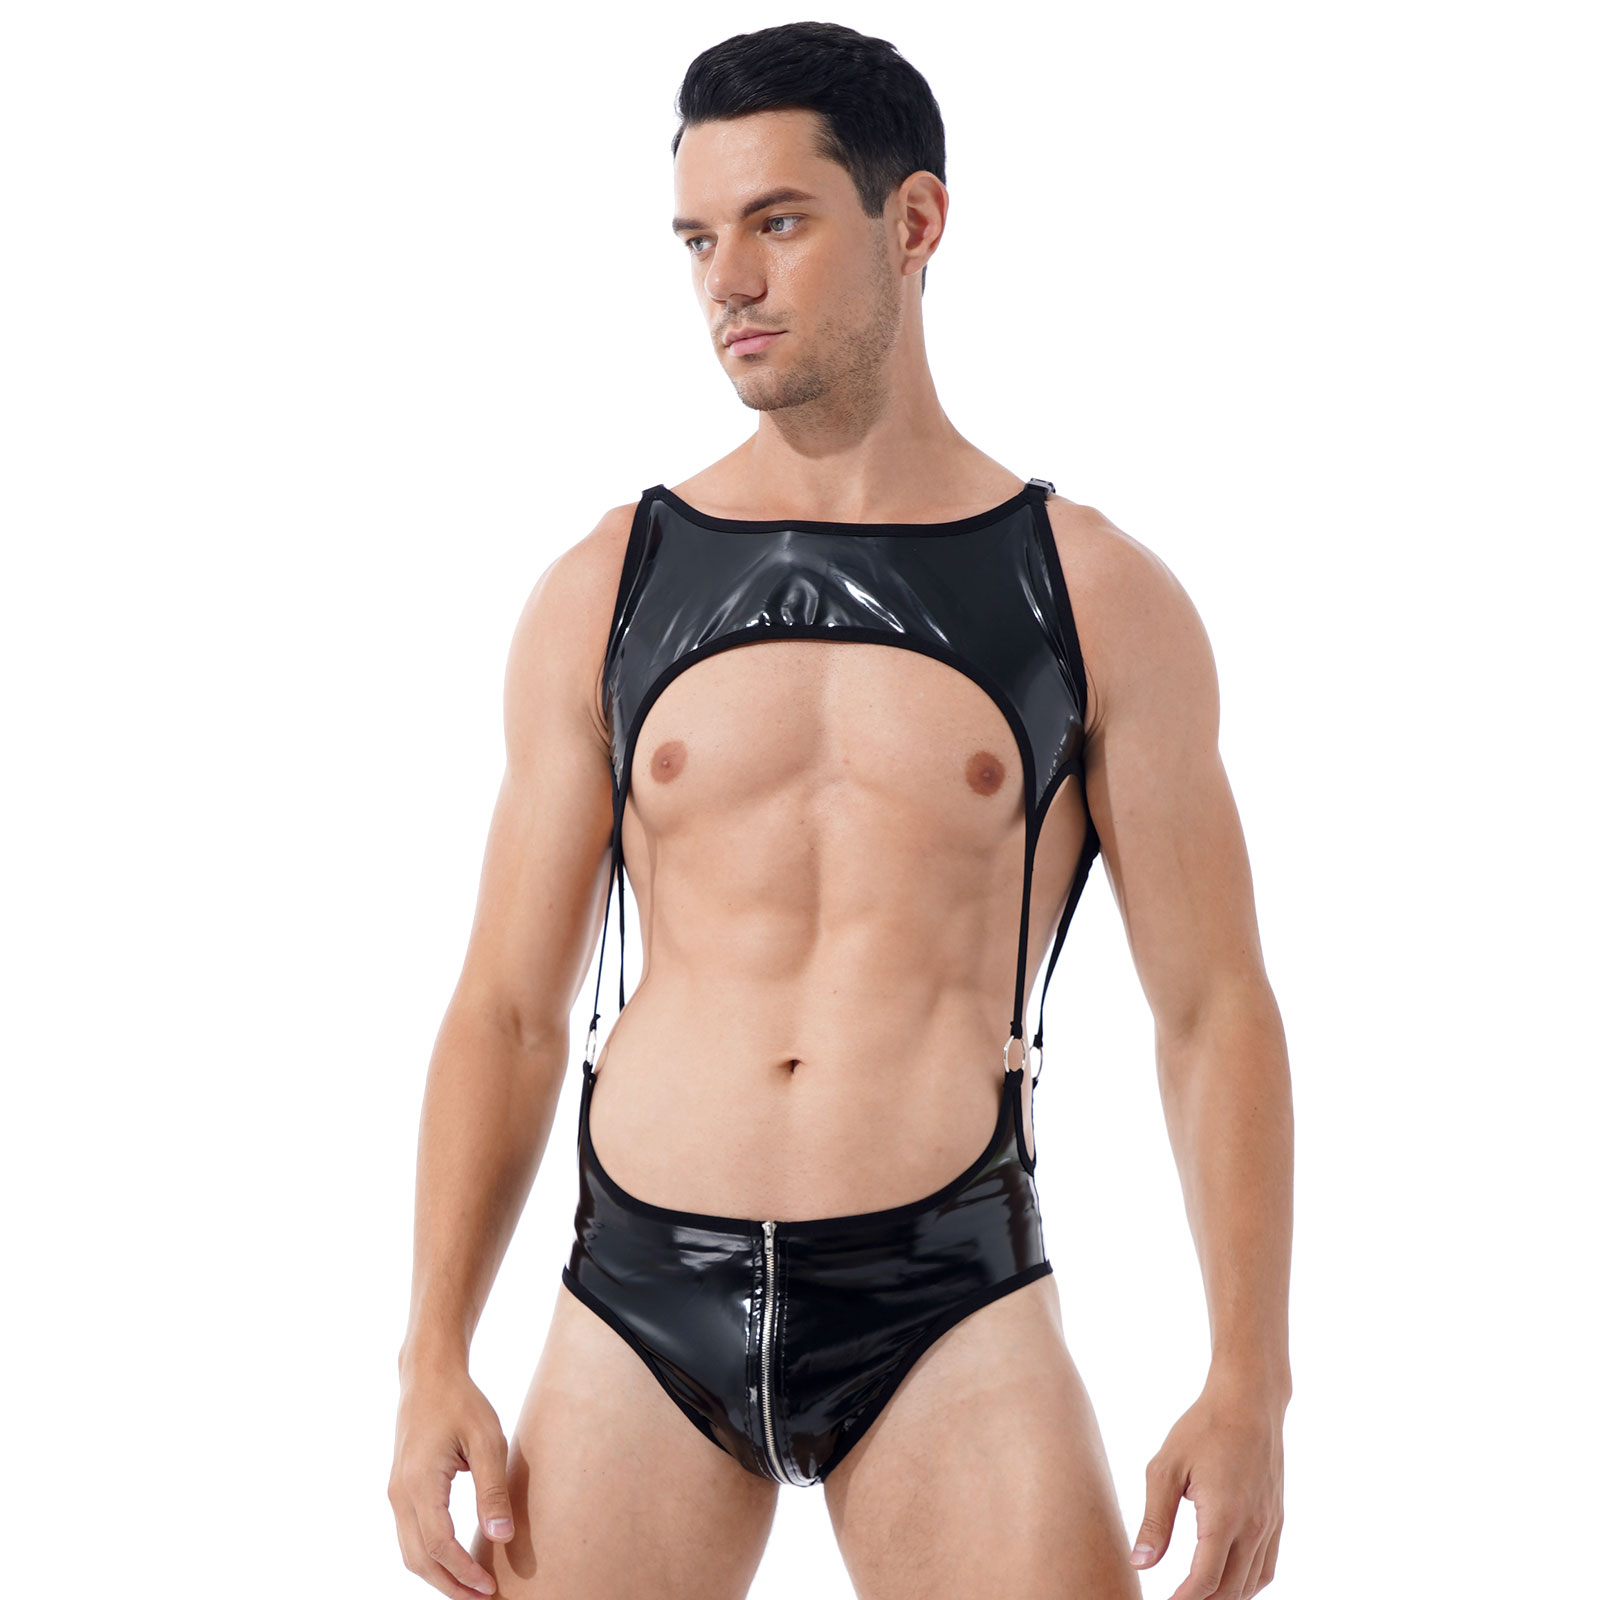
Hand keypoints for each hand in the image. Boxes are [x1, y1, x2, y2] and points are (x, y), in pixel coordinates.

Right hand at [389, 1359, 516, 1596]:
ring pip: (410, 1552)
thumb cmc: (461, 1402)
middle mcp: (400, 1494)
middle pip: (419, 1559)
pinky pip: (410, 1536)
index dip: (464, 1572)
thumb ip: (492, 1489)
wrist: (428, 1375)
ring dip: (439, 1575)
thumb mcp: (486, 1440)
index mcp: (420, 1483)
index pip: (439, 1545)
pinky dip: (431, 1557)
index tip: (491, 1588)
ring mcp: (396, 1493)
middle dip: (450, 1586)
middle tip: (483, 1599)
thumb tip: (502, 1535)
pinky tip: (456, 1560)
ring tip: (472, 1588)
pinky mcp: (401, 1490)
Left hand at [1129, 1370, 1285, 1597]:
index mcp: (1224, 1516)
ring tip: (1195, 1594)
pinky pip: (1266, 1568)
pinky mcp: (1276, 1518)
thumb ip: (1155, 1520)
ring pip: (1251, 1584)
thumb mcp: (1166, 1468)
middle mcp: (1253, 1527)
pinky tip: (1226, 1582)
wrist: (1249, 1401)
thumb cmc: (1202, 1428)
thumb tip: (1140, 1564)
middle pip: (1229, 1590)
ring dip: (1224, 1596)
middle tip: (1175, 1599)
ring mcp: (1269, 1525)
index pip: (1205, 1579)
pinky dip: (1247, 1584)